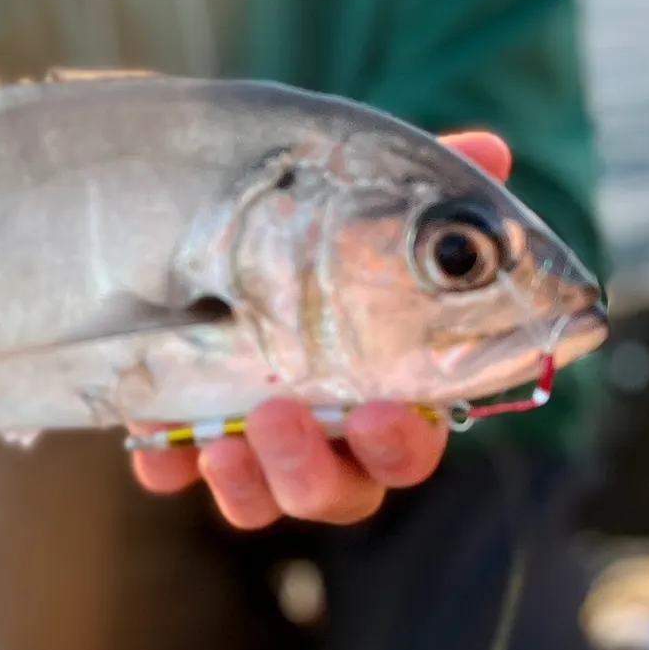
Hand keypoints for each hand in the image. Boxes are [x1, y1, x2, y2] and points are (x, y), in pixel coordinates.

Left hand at [130, 130, 512, 529]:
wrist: (226, 218)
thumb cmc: (329, 226)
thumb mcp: (370, 200)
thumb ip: (425, 191)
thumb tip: (491, 150)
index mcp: (385, 389)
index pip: (411, 442)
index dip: (400, 441)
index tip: (379, 412)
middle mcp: (328, 433)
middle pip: (342, 492)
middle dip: (314, 468)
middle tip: (279, 415)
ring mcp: (256, 441)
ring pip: (267, 498)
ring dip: (250, 481)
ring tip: (222, 439)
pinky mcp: (187, 429)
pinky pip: (178, 469)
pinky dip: (169, 463)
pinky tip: (157, 449)